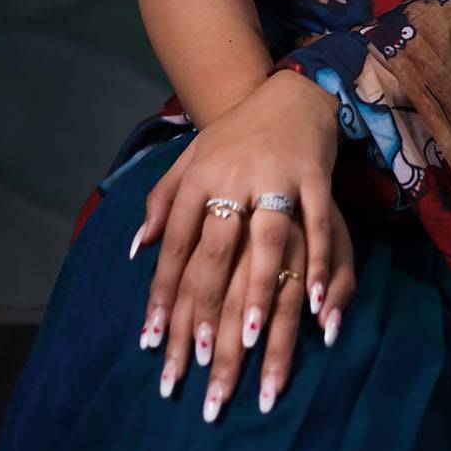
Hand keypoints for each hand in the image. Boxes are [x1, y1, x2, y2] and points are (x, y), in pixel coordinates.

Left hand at [131, 70, 356, 415]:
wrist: (288, 89)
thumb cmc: (235, 136)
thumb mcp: (190, 158)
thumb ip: (161, 201)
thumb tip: (134, 250)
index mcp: (197, 177)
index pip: (174, 244)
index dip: (163, 293)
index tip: (154, 343)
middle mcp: (231, 177)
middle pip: (214, 251)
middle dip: (206, 307)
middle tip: (199, 361)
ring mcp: (275, 176)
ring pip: (264, 241)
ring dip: (257, 291)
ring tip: (247, 341)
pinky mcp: (314, 176)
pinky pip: (316, 226)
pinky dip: (315, 264)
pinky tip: (314, 304)